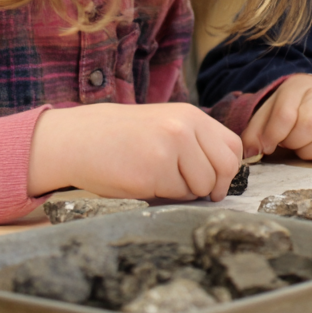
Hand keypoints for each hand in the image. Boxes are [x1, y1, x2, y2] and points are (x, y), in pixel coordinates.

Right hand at [27, 102, 241, 200]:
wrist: (79, 139)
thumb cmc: (123, 136)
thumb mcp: (165, 125)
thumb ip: (195, 141)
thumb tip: (223, 174)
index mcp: (190, 116)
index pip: (232, 146)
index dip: (228, 169)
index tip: (216, 181)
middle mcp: (183, 129)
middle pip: (224, 168)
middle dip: (214, 186)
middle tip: (199, 192)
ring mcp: (169, 150)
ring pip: (201, 186)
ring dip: (186, 192)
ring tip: (161, 180)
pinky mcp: (152, 173)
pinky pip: (176, 196)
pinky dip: (165, 196)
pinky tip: (144, 182)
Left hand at [241, 75, 311, 161]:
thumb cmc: (294, 112)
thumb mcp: (270, 113)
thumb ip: (256, 132)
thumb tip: (250, 153)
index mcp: (301, 86)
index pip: (285, 114)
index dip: (271, 136)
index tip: (267, 146)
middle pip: (308, 126)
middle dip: (294, 142)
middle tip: (291, 142)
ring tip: (307, 144)